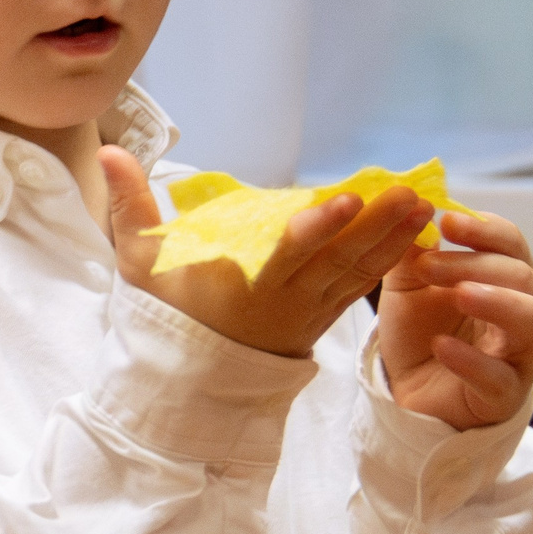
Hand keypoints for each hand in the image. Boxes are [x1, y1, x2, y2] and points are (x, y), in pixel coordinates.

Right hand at [103, 147, 434, 357]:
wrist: (190, 380)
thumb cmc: (166, 314)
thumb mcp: (139, 263)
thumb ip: (130, 205)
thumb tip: (111, 153)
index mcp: (243, 285)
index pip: (287, 253)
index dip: (318, 228)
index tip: (344, 200)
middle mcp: (285, 300)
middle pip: (337, 260)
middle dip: (374, 227)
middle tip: (405, 193)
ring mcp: (309, 311)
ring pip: (357, 273)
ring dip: (392, 240)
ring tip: (421, 206)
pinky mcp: (323, 317)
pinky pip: (361, 288)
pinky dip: (388, 262)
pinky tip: (414, 235)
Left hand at [375, 207, 532, 428]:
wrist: (406, 391)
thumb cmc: (420, 330)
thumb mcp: (407, 284)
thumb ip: (410, 249)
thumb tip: (409, 205)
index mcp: (504, 279)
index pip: (513, 245)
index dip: (486, 230)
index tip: (448, 221)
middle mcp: (524, 313)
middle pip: (524, 277)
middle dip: (477, 264)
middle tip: (428, 265)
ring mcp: (520, 358)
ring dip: (501, 303)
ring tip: (461, 295)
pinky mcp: (502, 398)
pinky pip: (500, 380)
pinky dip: (472, 361)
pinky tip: (442, 346)